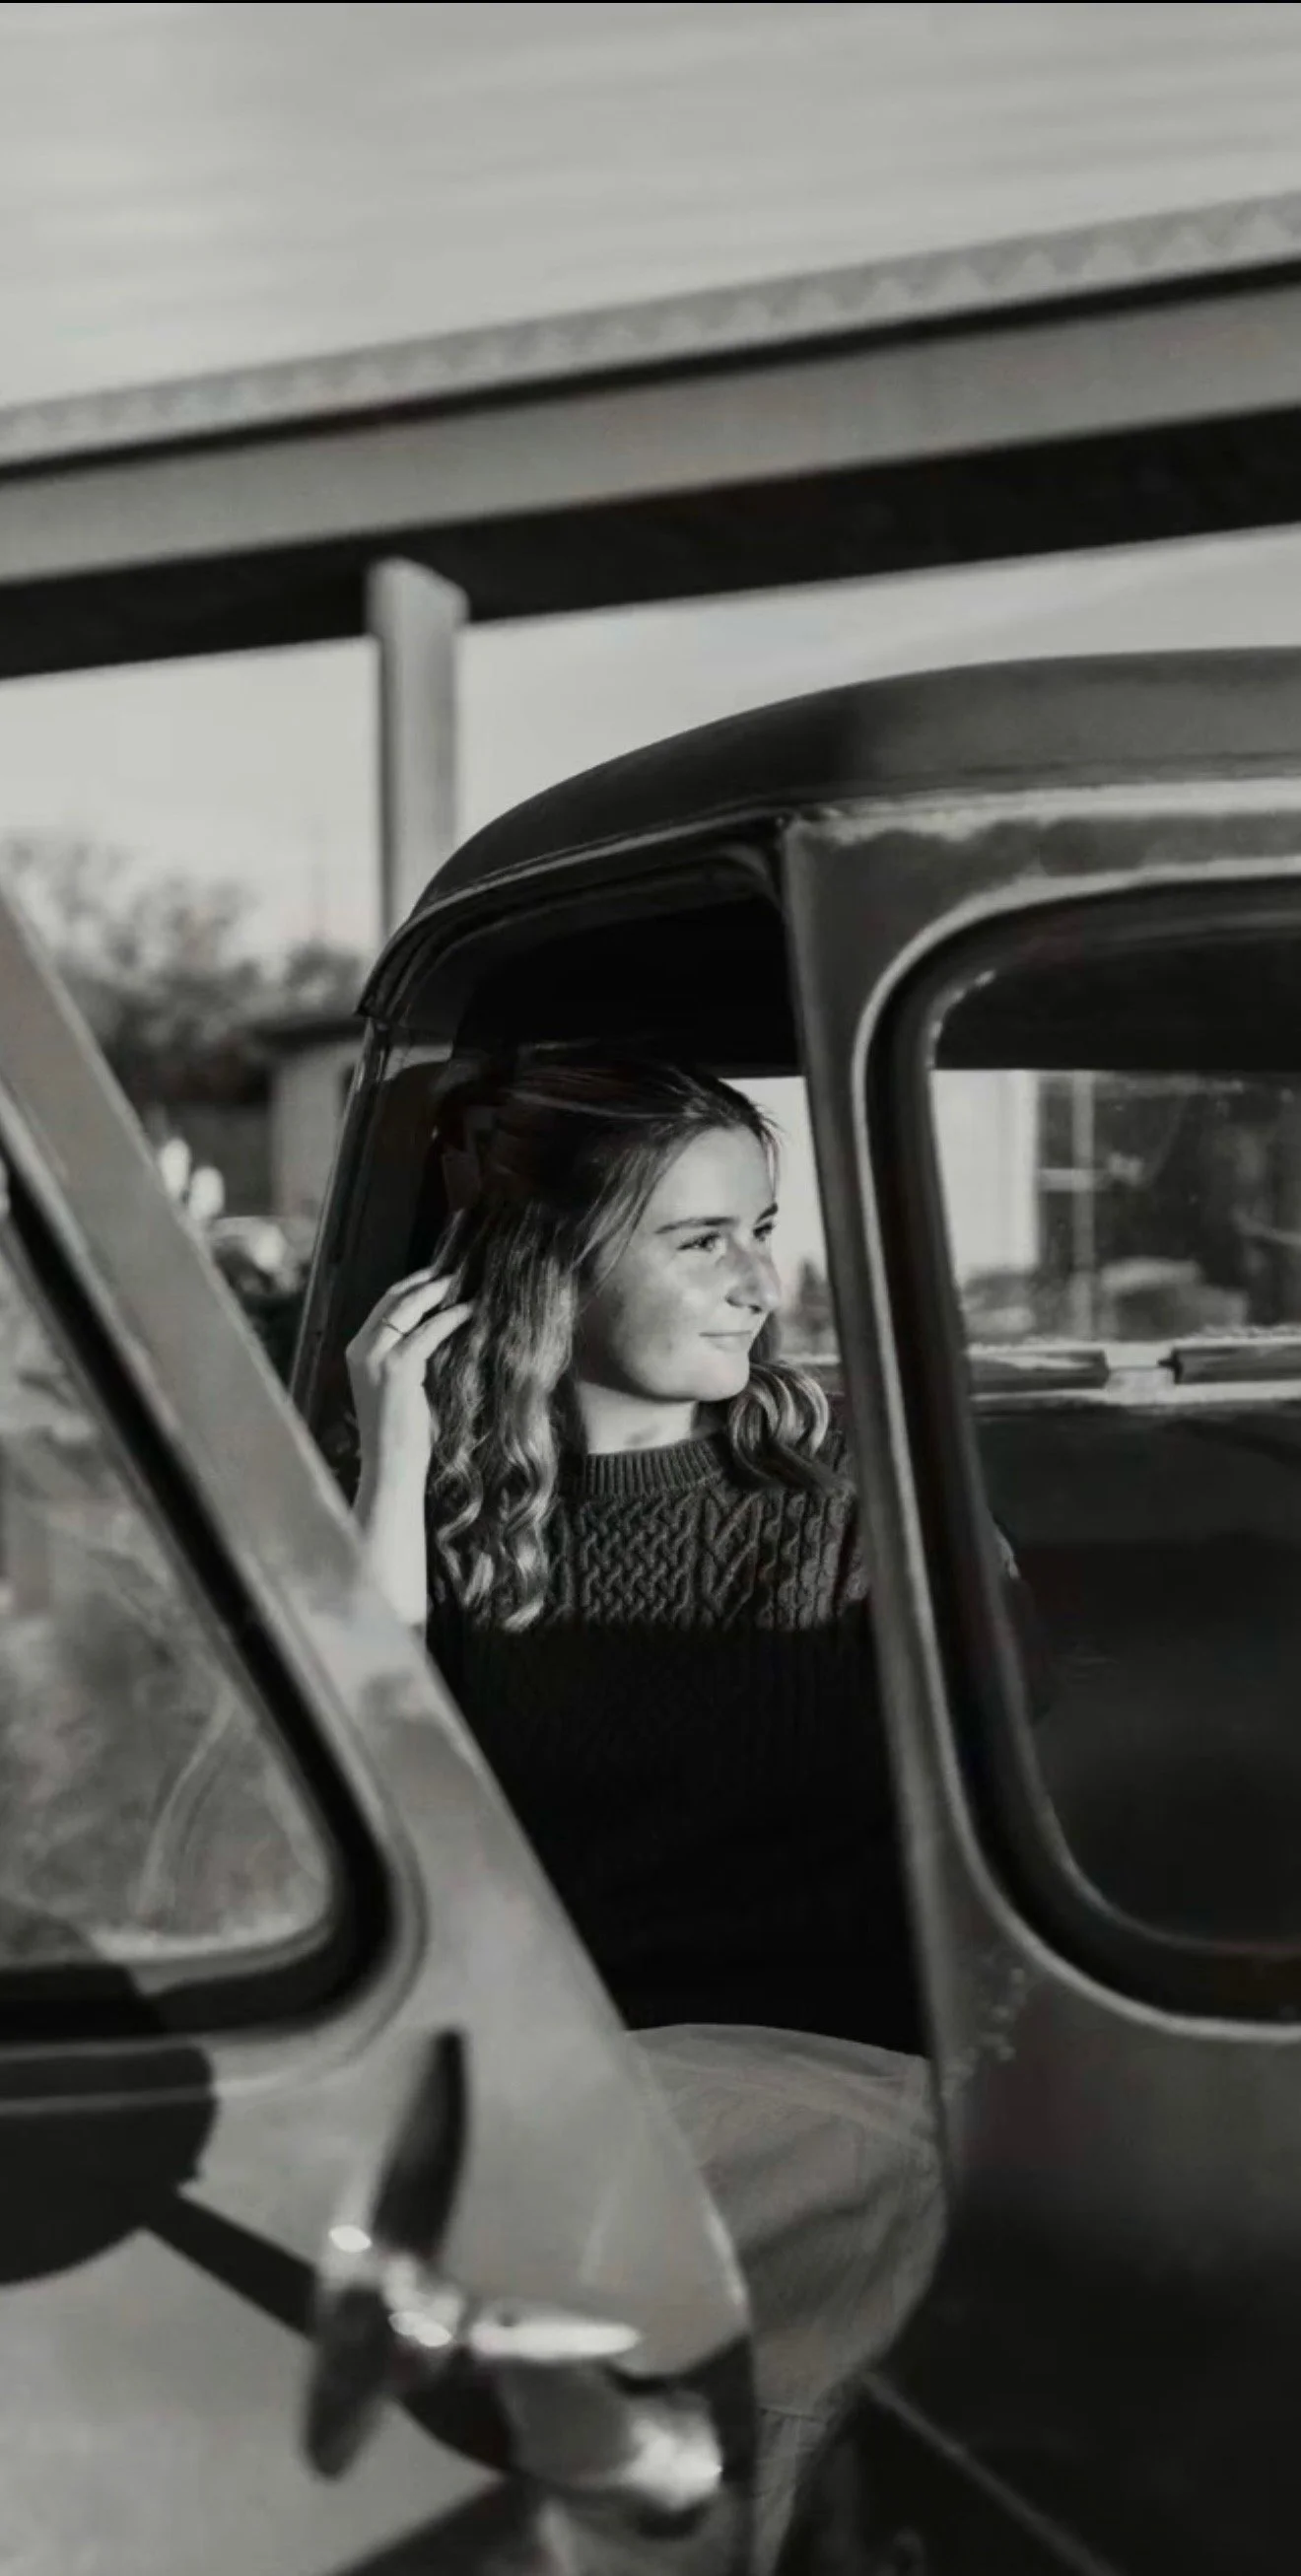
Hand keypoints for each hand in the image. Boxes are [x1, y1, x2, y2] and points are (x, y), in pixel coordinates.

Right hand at [346, 1269, 471, 1487]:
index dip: (410, 1287)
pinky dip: (452, 1317)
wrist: (390, 1465)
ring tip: (464, 1283)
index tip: (436, 1275)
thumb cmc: (400, 1433)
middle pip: (393, 1299)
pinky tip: (471, 1310)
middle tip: (454, 1270)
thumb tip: (434, 1331)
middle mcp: (361, 1349)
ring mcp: (376, 1357)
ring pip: (409, 1308)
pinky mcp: (398, 1368)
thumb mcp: (397, 1387)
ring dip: (439, 1292)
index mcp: (357, 1352)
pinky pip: (429, 1331)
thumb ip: (405, 1359)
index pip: (383, 1307)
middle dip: (424, 1281)